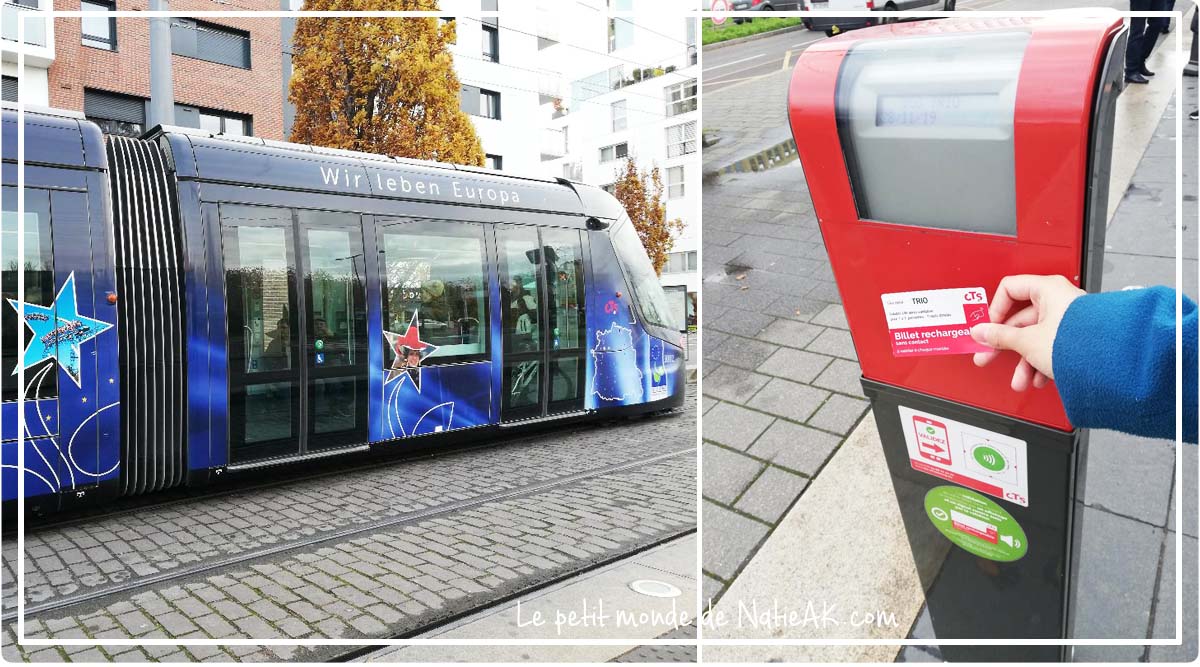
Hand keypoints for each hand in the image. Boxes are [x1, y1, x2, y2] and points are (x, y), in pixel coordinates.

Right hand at [970, 275, 1084, 391]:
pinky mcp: (1077, 337)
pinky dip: (1041, 362)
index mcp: (1047, 289)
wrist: (1110, 364)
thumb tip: (981, 332)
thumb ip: (999, 336)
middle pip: (1021, 320)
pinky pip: (1051, 346)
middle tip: (988, 355)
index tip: (988, 328)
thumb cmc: (1077, 342)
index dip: (995, 310)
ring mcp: (1069, 319)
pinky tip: (1039, 378)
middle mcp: (1059, 300)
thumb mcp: (1027, 341)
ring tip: (1021, 380)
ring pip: (1036, 337)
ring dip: (1024, 361)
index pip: (1009, 289)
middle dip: (1005, 345)